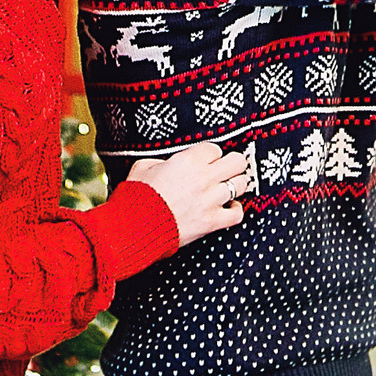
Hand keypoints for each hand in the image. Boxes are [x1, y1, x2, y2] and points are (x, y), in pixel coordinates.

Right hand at [125, 141, 248, 244]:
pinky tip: (228, 207)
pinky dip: (235, 210)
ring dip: (235, 185)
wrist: (134, 226)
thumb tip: (167, 164)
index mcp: (189, 160)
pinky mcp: (211, 222)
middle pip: (237, 161)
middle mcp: (204, 178)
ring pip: (241, 185)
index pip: (215, 149)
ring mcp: (210, 200)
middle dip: (233, 164)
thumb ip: (161, 161)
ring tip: (228, 188)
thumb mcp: (143, 166)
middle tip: (227, 169)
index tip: (207, 161)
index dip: (211, 155)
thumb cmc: (137, 197)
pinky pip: (237, 214)